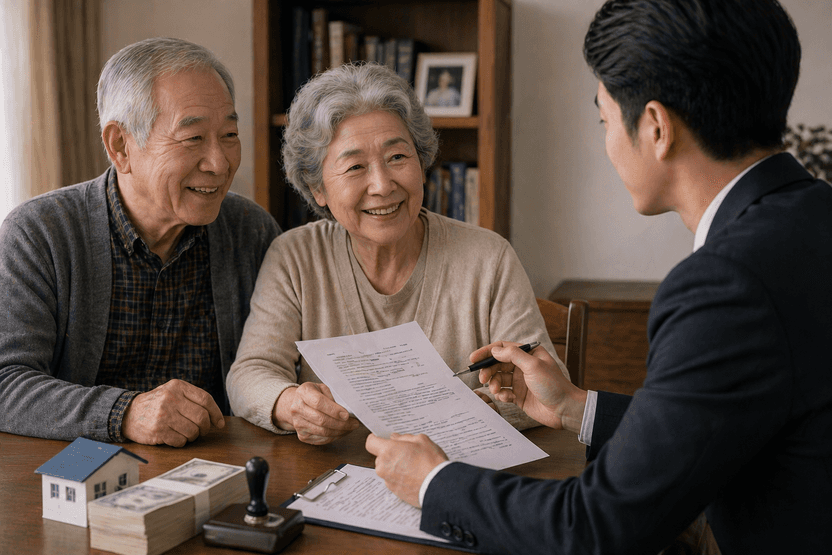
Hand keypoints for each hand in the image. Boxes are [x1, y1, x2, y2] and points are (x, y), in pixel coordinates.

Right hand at [122, 379, 224, 446]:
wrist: (128, 414)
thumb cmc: (157, 404)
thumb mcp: (173, 392)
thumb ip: (192, 399)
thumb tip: (217, 419)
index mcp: (177, 386)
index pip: (206, 399)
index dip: (216, 413)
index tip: (219, 423)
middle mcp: (171, 398)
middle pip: (202, 417)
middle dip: (205, 428)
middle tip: (202, 431)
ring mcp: (164, 415)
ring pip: (193, 431)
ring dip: (193, 436)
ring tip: (186, 433)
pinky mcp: (158, 430)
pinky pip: (181, 441)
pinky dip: (182, 442)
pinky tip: (175, 437)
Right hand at [274, 382, 359, 444]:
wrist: (297, 404)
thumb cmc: (314, 394)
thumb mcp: (323, 388)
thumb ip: (332, 397)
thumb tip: (348, 410)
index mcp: (303, 392)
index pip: (318, 403)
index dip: (334, 410)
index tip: (346, 415)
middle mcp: (297, 408)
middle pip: (321, 420)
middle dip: (341, 424)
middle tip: (354, 423)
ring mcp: (298, 423)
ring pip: (322, 432)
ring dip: (340, 431)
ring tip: (350, 428)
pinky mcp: (302, 435)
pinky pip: (321, 439)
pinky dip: (334, 437)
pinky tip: (342, 432)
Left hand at [365, 433, 448, 506]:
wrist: (439, 486)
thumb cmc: (431, 462)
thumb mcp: (421, 440)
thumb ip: (405, 437)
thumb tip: (396, 438)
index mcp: (388, 451)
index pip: (371, 443)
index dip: (376, 439)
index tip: (381, 439)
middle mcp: (384, 467)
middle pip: (380, 457)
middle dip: (390, 454)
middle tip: (406, 452)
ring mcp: (388, 480)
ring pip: (387, 469)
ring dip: (395, 466)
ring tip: (413, 466)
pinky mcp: (395, 492)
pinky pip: (393, 480)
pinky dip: (400, 478)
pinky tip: (414, 476)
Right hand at [470, 342, 586, 433]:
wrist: (564, 410)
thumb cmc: (554, 385)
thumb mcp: (533, 365)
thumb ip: (513, 355)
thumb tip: (495, 350)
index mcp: (528, 354)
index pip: (502, 348)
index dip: (486, 352)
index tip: (473, 359)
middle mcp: (523, 366)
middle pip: (497, 364)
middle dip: (488, 371)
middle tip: (482, 379)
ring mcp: (520, 381)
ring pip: (498, 379)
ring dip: (494, 384)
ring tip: (496, 391)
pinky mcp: (519, 396)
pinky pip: (503, 392)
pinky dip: (501, 395)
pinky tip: (507, 399)